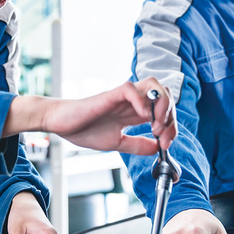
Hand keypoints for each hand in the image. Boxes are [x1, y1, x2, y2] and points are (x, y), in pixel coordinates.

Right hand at [4, 77, 176, 155]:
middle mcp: (132, 100)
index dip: (171, 127)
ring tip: (156, 125)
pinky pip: (132, 89)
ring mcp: (122, 96)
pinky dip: (142, 102)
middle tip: (163, 136)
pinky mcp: (110, 94)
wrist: (61, 124)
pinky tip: (141, 118)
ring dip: (161, 104)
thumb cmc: (84, 130)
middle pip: (164, 94)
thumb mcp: (117, 143)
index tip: (165, 144)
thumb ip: (137, 144)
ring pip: (153, 85)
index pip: (163, 110)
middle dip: (171, 116)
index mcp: (134, 111)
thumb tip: (157, 148)